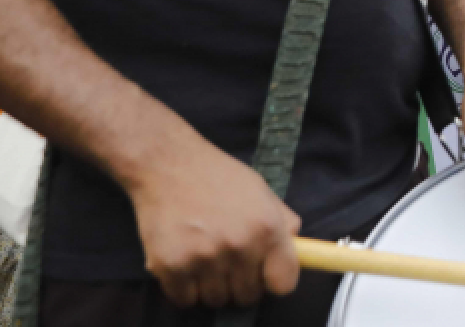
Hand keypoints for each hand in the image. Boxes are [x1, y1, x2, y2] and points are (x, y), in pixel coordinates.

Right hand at [123, 137, 302, 307]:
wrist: (167, 164)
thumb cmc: (217, 176)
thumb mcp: (260, 191)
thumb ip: (282, 223)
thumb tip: (296, 252)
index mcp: (266, 228)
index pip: (284, 283)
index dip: (274, 280)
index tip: (264, 275)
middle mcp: (238, 246)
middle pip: (248, 296)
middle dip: (241, 283)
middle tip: (228, 260)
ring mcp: (203, 258)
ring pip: (216, 300)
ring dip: (212, 286)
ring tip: (205, 256)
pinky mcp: (170, 266)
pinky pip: (184, 300)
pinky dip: (184, 288)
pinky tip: (185, 262)